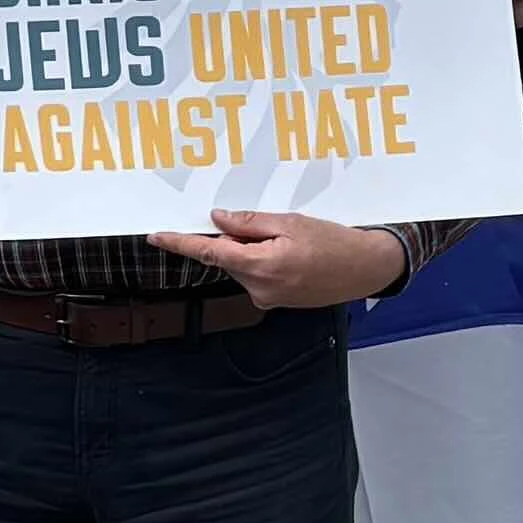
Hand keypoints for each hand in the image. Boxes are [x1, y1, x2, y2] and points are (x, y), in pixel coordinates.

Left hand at [155, 212, 410, 315]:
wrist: (365, 269)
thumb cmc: (335, 243)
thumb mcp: (292, 222)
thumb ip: (251, 223)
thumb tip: (219, 219)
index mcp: (262, 265)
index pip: (210, 252)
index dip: (181, 243)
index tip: (157, 236)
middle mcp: (260, 288)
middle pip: (228, 257)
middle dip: (239, 238)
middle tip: (272, 226)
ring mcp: (267, 299)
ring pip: (242, 266)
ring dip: (254, 250)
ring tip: (291, 240)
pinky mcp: (275, 302)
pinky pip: (256, 276)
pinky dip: (264, 261)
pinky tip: (292, 254)